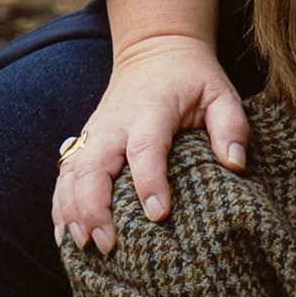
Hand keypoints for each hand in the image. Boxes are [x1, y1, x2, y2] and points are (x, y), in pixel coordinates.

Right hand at [55, 0, 248, 248]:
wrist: (154, 50)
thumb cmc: (193, 79)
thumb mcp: (221, 93)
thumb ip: (231, 126)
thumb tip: (235, 164)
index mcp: (151, 110)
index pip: (146, 148)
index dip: (149, 181)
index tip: (158, 214)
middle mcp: (115, 123)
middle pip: (94, 165)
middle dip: (95, 207)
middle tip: (108, 244)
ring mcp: (95, 133)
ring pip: (73, 173)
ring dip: (72, 210)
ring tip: (83, 246)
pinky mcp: (84, 142)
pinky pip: (64, 175)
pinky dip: (60, 205)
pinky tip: (64, 236)